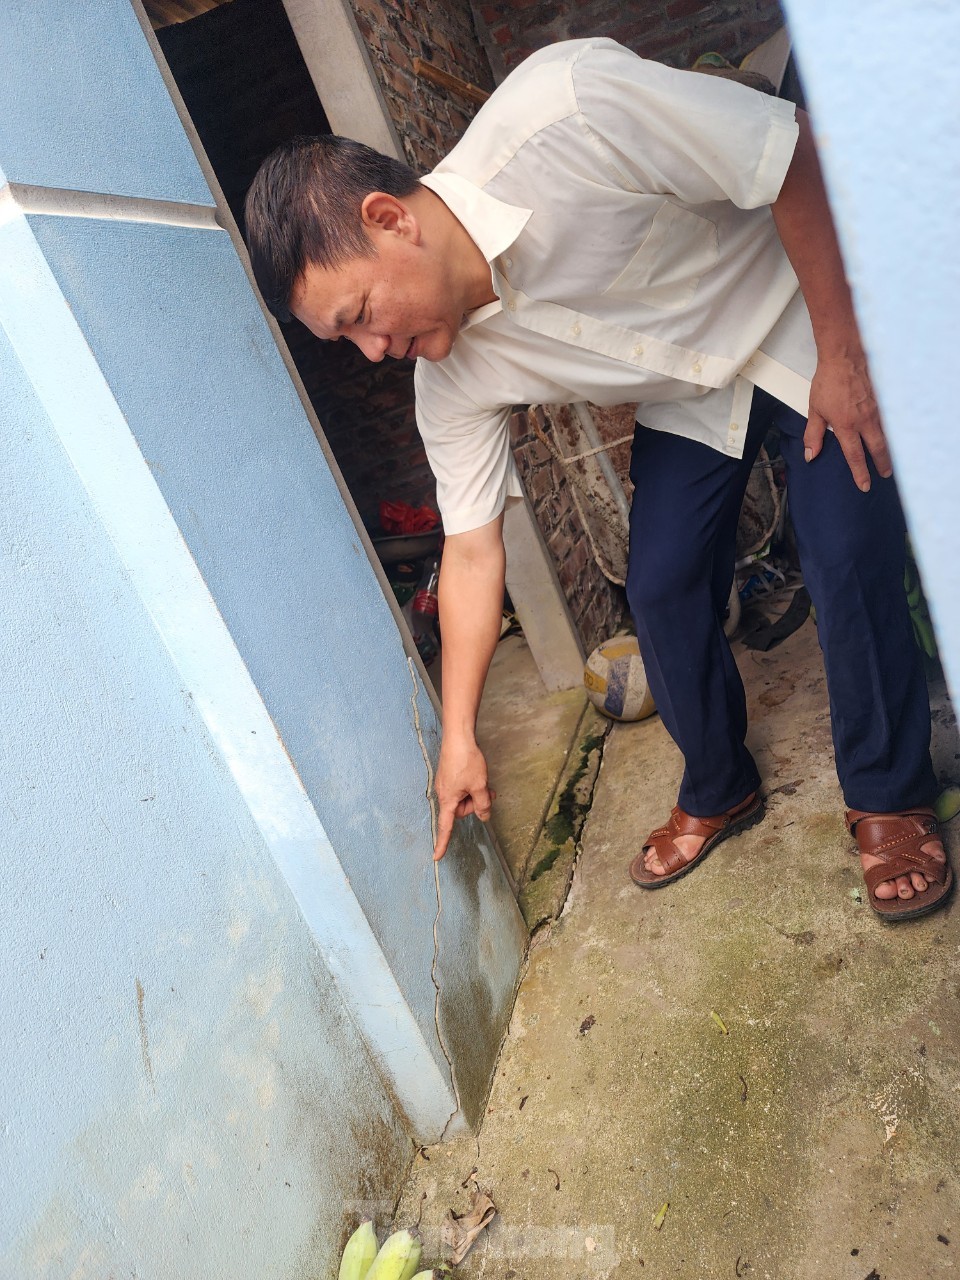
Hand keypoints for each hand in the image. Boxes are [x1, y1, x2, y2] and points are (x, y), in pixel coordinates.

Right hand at [433, 736, 496, 860]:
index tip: (437, 856)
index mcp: (448, 799)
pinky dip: (471, 786)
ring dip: (474, 794)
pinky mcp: (448, 776)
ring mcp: (445, 784)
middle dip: (474, 805)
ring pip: (462, 798)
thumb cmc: (466, 761)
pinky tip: (478, 776)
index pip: (446, 827)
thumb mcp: (479, 785)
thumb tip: (484, 816)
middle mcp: (443, 793)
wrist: (458, 737)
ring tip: (484, 781)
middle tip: (487, 792)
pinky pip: (460, 789)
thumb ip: (483, 804)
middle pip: (460, 811)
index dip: (442, 842)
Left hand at [803, 347, 892, 490]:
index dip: (860, 473)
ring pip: (887, 434)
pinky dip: (893, 430)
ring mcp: (877, 409)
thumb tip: (810, 455)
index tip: (865, 485)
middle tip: (885, 474)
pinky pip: (890, 419)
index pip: (855, 456)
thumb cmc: (829, 380)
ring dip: (890, 448)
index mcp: (846, 426)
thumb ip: (814, 435)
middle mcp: (865, 420)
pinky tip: (894, 435)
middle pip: (877, 449)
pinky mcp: (884, 399)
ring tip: (891, 458)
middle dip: (882, 464)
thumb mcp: (815, 410)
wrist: (845, 357)